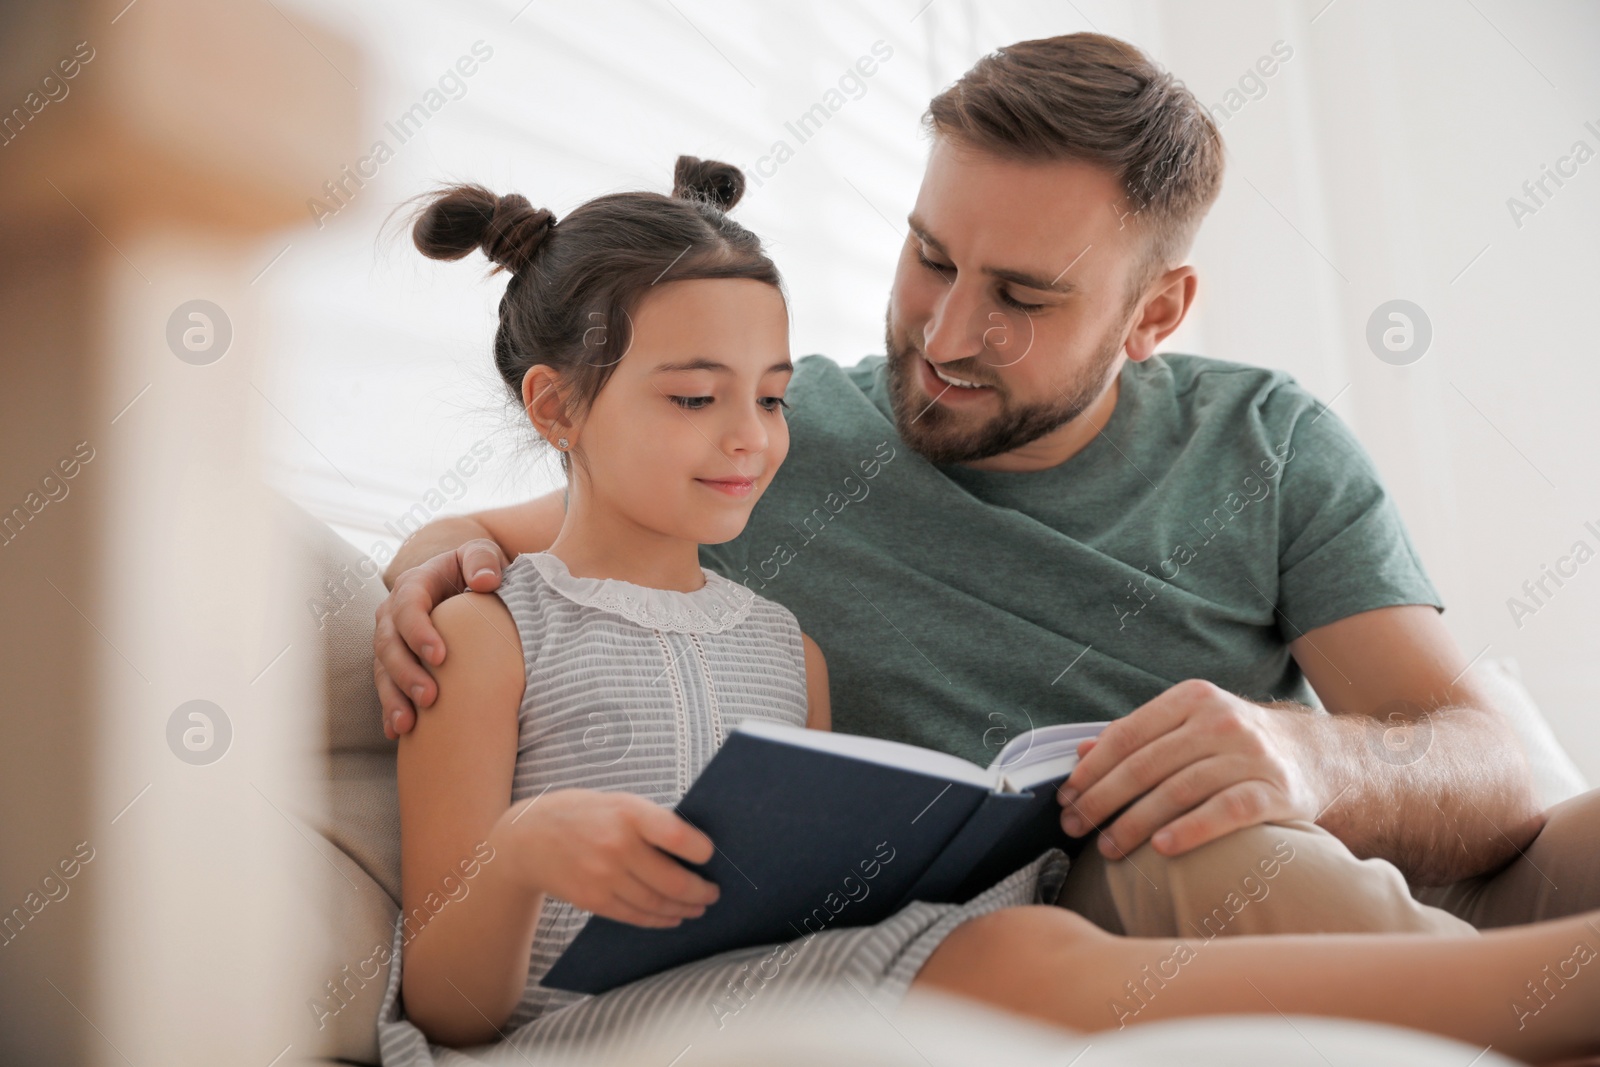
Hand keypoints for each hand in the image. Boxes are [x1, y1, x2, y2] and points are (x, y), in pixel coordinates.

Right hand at [374, 538, 507, 738]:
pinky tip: (398, 732)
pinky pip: (387, 688)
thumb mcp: (483, 555)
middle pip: (389, 644)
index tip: (440, 656)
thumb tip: (485, 581)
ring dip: (394, 697)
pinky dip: (391, 710)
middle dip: (405, 672)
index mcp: (414, 585)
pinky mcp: (396, 664)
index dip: (419, 632)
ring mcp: (392, 641)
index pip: (407, 607)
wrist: (468, 584)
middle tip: (429, 697)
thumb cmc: (478, 570)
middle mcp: (394, 614)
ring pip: (383, 671)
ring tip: (410, 723)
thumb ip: (484, 559)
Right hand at [494, 790, 720, 927]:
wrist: (526, 839)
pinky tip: (673, 917)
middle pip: (672, 880)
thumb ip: (649, 821)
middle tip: (713, 892)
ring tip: (699, 906)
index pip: (677, 836)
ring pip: (657, 903)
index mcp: (627, 813)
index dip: (701, 851)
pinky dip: (659, 919)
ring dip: (684, 909)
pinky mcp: (593, 899)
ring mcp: (603, 876)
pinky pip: (635, 915)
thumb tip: (693, 847)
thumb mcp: (616, 802)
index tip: (711, 856)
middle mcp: (616, 845)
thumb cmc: (581, 814)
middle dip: (700, 891)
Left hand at [1056, 679, 1324, 858]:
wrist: (1315, 756)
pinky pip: (1226, 812)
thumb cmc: (1235, 744)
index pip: (1127, 735)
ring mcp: (1251, 755)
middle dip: (1102, 800)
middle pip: (1146, 765)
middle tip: (1076, 828)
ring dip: (1135, 823)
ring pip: (1178, 790)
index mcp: (1192, 698)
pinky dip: (1191, 830)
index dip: (1091, 770)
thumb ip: (1138, 736)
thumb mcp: (1189, 725)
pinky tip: (1162, 849)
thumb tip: (1080, 754)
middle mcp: (1221, 721)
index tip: (1065, 797)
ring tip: (1108, 848)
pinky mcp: (1276, 792)